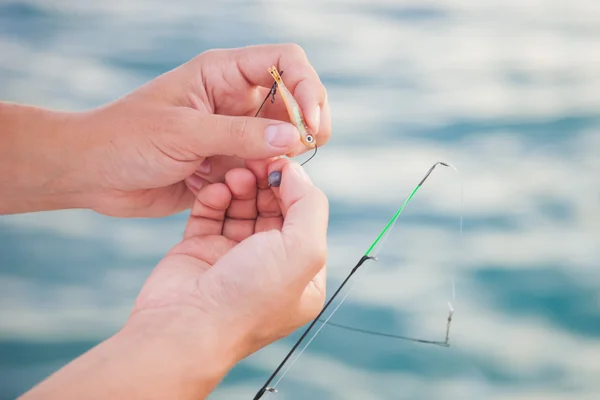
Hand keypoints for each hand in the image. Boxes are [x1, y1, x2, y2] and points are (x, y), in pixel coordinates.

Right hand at [18, 158, 327, 399]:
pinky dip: (215, 197)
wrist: (185, 325)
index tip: (279, 163)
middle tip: (254, 163)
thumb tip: (295, 173)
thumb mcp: (303, 251)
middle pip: (273, 208)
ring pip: (242, 207)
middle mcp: (268, 266)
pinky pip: (212, 212)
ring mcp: (233, 257)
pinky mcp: (200, 249)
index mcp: (300, 274)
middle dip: (266, 182)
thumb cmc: (249, 296)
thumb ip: (309, 205)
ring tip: (236, 175)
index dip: (294, 188)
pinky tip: (217, 190)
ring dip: (242, 185)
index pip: (304, 218)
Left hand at [64, 43, 329, 216]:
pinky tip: (245, 186)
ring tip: (263, 172)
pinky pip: (263, 167)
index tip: (311, 122)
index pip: (285, 62)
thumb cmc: (126, 139)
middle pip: (295, 100)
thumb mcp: (183, 132)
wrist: (93, 174)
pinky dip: (265, 178)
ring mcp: (234, 133)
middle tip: (304, 148)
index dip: (306, 87)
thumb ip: (239, 135)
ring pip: (283, 138)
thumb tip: (295, 137)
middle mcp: (235, 100)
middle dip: (307, 123)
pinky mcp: (229, 163)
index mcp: (222, 74)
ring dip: (284, 156)